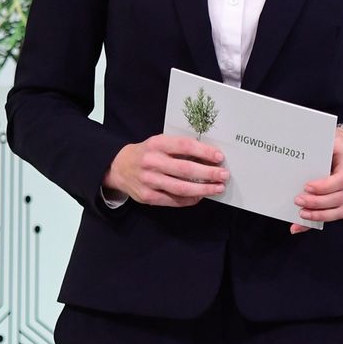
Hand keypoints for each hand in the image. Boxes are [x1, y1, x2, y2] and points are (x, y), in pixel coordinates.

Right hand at [104, 135, 226, 207]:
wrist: (118, 167)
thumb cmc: (146, 153)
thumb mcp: (159, 143)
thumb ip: (179, 148)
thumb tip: (208, 156)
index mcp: (157, 144)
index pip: (185, 146)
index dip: (204, 151)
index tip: (219, 157)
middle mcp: (152, 162)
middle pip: (186, 169)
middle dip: (208, 173)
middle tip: (224, 175)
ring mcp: (149, 181)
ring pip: (181, 188)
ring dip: (203, 189)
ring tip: (217, 188)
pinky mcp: (147, 196)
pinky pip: (173, 200)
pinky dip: (190, 199)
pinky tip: (200, 196)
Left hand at [290, 129, 342, 233]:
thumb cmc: (335, 144)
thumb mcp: (328, 138)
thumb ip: (315, 145)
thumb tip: (294, 149)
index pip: (341, 179)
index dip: (324, 186)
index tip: (307, 186)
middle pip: (338, 197)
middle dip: (317, 202)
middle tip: (298, 200)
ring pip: (339, 210)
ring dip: (318, 215)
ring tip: (301, 214)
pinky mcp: (342, 201)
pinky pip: (332, 216)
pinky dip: (315, 222)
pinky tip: (298, 226)